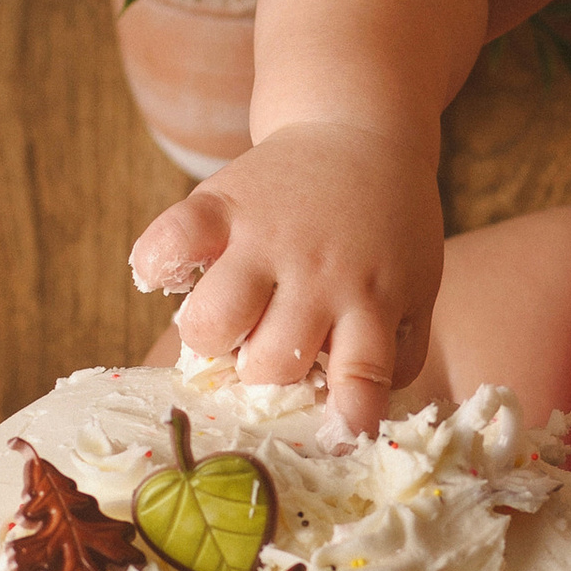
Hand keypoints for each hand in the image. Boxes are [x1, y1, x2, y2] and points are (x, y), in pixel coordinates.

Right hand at [129, 120, 445, 436]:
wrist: (361, 130)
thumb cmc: (387, 227)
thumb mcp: (416, 285)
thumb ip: (393, 350)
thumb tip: (351, 422)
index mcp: (372, 297)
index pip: (361, 375)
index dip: (346, 417)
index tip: (334, 439)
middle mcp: (317, 272)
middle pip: (268, 363)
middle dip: (262, 375)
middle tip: (266, 350)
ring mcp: (264, 236)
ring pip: (212, 322)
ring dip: (211, 338)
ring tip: (226, 323)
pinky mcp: (220, 201)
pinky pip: (167, 242)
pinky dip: (154, 267)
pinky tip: (169, 277)